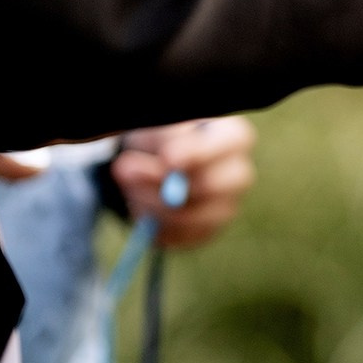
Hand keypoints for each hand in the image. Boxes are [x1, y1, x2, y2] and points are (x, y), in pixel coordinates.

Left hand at [113, 117, 257, 249]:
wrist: (155, 161)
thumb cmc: (165, 136)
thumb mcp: (165, 125)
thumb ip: (169, 139)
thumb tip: (169, 163)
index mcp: (235, 138)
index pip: (234, 143)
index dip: (200, 153)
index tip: (167, 157)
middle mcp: (238, 174)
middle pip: (213, 185)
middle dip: (165, 183)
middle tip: (125, 171)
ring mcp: (225, 207)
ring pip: (191, 215)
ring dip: (150, 203)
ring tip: (129, 187)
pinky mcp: (205, 232)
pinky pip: (177, 237)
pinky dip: (152, 224)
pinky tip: (141, 205)